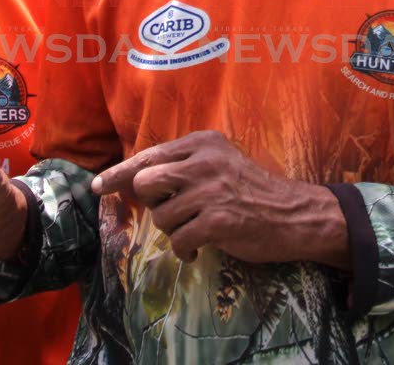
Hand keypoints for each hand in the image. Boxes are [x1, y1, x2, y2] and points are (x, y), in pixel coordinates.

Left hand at [92, 130, 348, 267]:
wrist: (295, 215)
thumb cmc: (252, 190)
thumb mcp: (218, 163)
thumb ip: (182, 166)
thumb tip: (134, 183)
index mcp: (202, 142)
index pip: (148, 156)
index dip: (118, 173)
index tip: (98, 187)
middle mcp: (204, 161)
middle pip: (145, 183)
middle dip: (153, 205)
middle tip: (175, 213)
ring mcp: (211, 190)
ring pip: (161, 217)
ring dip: (173, 231)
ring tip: (196, 231)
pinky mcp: (218, 221)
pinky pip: (179, 241)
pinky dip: (185, 250)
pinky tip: (199, 249)